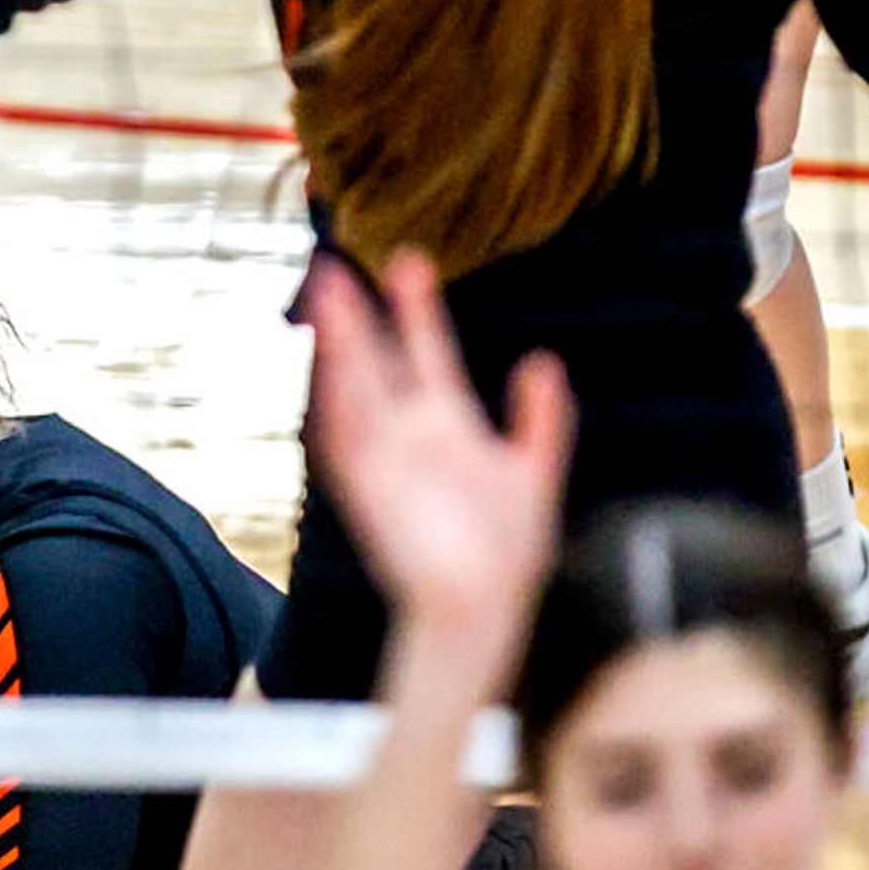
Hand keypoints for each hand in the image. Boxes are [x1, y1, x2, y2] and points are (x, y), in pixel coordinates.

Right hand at [302, 250, 572, 631]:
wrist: (482, 609)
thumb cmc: (505, 556)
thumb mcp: (533, 475)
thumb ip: (540, 420)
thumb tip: (542, 362)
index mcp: (448, 426)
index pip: (426, 353)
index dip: (416, 309)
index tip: (408, 260)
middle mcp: (409, 437)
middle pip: (378, 363)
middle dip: (358, 317)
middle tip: (334, 266)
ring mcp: (387, 461)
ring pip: (356, 389)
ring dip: (339, 345)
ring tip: (326, 294)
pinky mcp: (369, 491)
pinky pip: (345, 439)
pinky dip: (336, 400)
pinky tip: (328, 364)